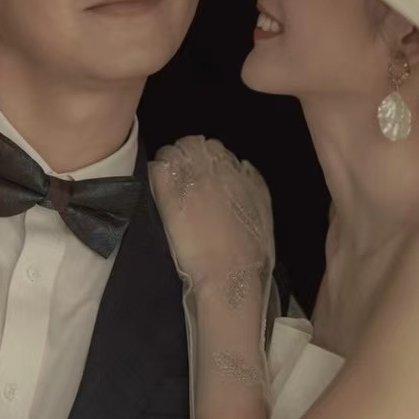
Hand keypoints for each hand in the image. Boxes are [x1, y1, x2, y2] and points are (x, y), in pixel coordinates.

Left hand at [148, 136, 273, 289]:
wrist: (230, 273)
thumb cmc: (250, 249)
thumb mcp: (261, 208)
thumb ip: (252, 182)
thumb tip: (242, 166)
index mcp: (235, 173)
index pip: (212, 147)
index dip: (203, 157)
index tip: (199, 168)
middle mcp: (211, 172)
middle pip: (191, 146)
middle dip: (185, 155)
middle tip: (180, 172)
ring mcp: (189, 184)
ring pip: (172, 153)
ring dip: (169, 163)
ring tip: (168, 178)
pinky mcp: (169, 199)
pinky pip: (157, 170)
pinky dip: (156, 173)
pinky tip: (157, 185)